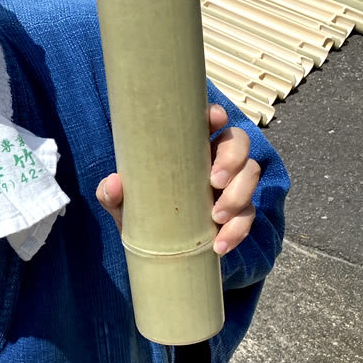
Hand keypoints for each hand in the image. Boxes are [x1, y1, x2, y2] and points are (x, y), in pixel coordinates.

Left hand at [95, 104, 260, 255]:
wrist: (154, 248)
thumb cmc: (140, 210)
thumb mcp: (122, 203)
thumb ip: (111, 193)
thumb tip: (114, 183)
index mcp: (188, 146)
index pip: (208, 120)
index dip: (215, 115)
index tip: (215, 120)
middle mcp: (214, 158)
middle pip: (239, 143)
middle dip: (233, 159)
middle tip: (215, 181)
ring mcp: (230, 184)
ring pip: (251, 175)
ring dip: (239, 195)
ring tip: (216, 217)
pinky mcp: (238, 212)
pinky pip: (248, 215)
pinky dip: (238, 230)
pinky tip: (219, 245)